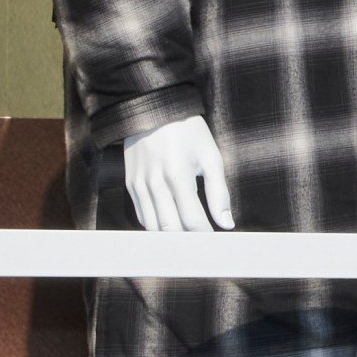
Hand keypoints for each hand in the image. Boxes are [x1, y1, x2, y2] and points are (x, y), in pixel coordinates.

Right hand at [121, 117, 234, 232]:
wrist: (153, 108)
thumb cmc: (187, 131)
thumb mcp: (210, 156)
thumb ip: (219, 193)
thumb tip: (226, 224)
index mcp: (178, 175)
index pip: (192, 221)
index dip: (204, 237)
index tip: (214, 242)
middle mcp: (155, 183)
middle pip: (170, 229)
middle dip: (188, 242)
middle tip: (201, 248)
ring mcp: (139, 185)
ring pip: (153, 228)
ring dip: (170, 238)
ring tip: (187, 240)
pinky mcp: (130, 185)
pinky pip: (142, 217)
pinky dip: (156, 227)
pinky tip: (169, 225)